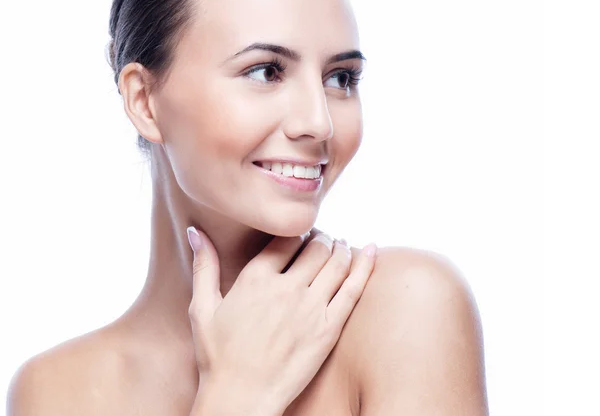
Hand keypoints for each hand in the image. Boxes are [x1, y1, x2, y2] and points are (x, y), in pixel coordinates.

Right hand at [186, 228, 377, 410]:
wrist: (241, 399)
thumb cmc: (217, 356)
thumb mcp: (202, 307)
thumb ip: (203, 266)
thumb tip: (195, 231)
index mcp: (256, 278)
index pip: (287, 238)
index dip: (298, 232)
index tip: (301, 235)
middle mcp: (286, 288)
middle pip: (316, 246)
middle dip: (322, 238)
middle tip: (324, 240)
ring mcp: (310, 308)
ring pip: (336, 262)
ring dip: (342, 247)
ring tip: (342, 245)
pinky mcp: (329, 329)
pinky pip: (353, 289)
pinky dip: (365, 265)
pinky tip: (372, 250)